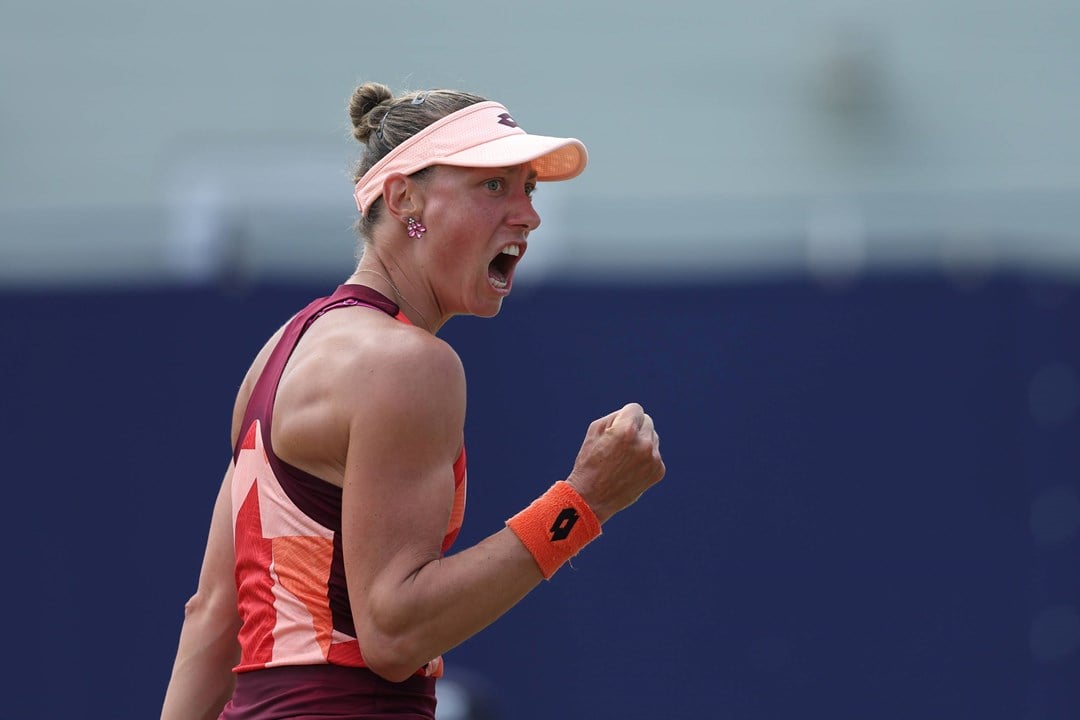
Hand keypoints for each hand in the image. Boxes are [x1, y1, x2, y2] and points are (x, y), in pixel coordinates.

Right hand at [564, 403, 664, 523]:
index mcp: (626, 430)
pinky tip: (630, 470)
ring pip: (653, 438)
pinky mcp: (658, 471)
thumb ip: (616, 416)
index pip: (636, 409)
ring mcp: (653, 458)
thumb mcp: (595, 430)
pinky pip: (655, 455)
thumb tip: (634, 415)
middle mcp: (643, 443)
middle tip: (619, 444)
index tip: (617, 428)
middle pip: (647, 422)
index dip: (624, 417)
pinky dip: (645, 459)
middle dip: (635, 428)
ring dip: (641, 443)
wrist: (592, 498)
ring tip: (623, 459)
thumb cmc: (590, 462)